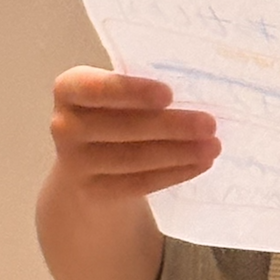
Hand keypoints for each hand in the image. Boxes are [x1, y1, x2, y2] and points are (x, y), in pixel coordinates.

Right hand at [49, 66, 220, 202]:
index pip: (95, 88)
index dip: (131, 91)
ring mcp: (75, 162)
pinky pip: (138, 183)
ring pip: (133, 158)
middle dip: (171, 126)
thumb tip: (198, 92)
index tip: (168, 94)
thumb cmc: (116, 110)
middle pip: (122, 127)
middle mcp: (65, 125)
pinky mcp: (94, 191)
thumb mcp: (120, 92)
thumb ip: (144, 88)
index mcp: (70, 88)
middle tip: (210, 124)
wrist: (88, 160)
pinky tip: (199, 164)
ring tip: (214, 146)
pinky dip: (173, 173)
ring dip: (179, 152)